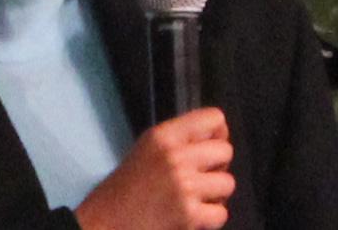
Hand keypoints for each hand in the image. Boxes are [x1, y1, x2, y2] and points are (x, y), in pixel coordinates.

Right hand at [75, 107, 234, 229]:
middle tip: (202, 175)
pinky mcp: (189, 215)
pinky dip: (210, 218)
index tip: (209, 147)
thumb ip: (180, 139)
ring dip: (215, 194)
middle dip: (218, 165)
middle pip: (225, 150)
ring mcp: (184, 186)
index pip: (213, 118)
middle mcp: (175, 156)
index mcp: (164, 135)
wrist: (109, 219)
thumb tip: (218, 136)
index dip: (218, 133)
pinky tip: (193, 215)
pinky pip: (221, 213)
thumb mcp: (149, 148)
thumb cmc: (129, 184)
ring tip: (196, 197)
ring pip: (228, 183)